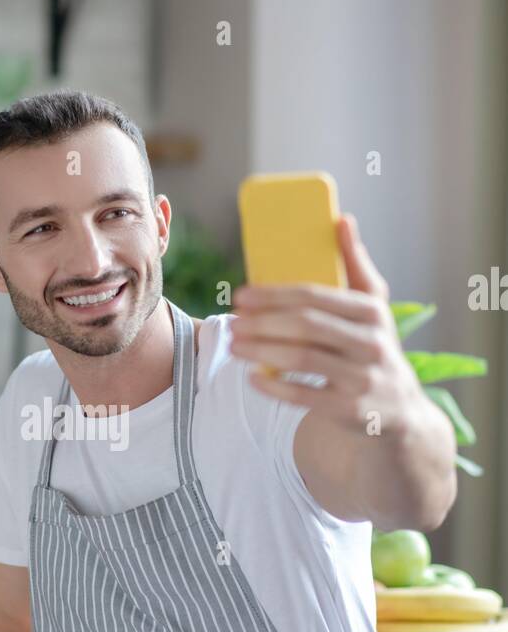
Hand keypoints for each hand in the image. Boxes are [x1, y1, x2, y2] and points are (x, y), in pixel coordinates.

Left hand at [229, 214, 420, 434]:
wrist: (398, 412)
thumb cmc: (372, 349)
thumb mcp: (373, 308)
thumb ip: (356, 265)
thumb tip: (341, 219)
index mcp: (372, 311)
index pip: (314, 295)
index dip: (273, 294)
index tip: (241, 295)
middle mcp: (372, 343)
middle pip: (305, 326)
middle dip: (262, 322)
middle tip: (232, 322)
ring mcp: (363, 378)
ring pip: (302, 358)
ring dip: (261, 350)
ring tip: (235, 346)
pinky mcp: (350, 410)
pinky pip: (304, 395)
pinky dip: (274, 386)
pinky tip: (253, 378)